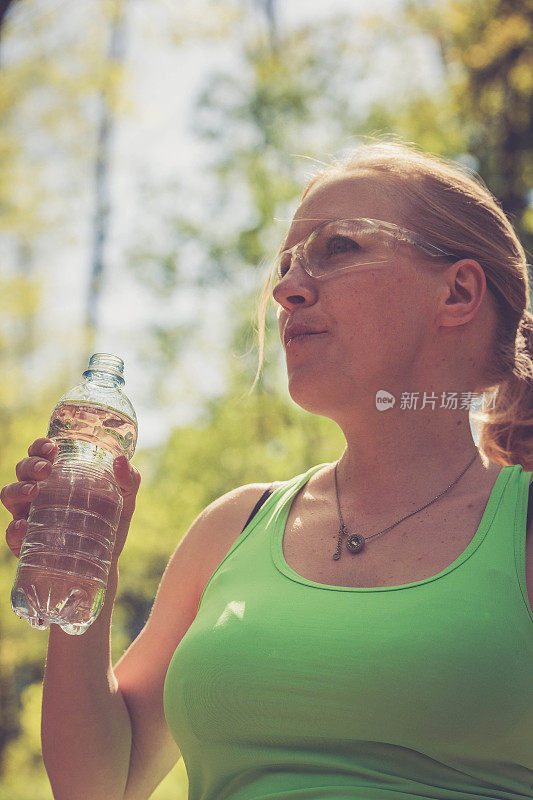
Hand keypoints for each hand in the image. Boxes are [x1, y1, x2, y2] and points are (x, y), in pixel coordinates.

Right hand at [2, 437, 140, 560]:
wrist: (107, 562)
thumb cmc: (112, 522)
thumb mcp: (125, 498)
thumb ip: (128, 479)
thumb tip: (120, 460)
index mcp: (59, 476)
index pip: (41, 454)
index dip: (40, 446)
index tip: (52, 446)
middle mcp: (39, 493)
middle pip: (23, 470)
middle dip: (31, 465)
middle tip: (47, 469)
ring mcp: (30, 517)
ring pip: (9, 496)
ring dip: (17, 490)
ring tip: (33, 491)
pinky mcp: (27, 544)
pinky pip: (12, 535)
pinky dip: (13, 529)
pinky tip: (24, 526)